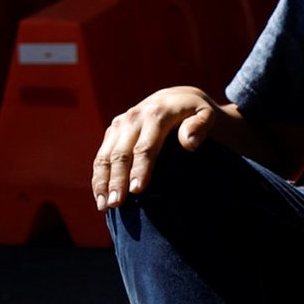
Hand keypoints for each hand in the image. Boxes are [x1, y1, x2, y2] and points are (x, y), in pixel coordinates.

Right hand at [93, 86, 218, 209]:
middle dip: (117, 180)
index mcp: (156, 114)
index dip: (140, 169)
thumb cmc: (195, 112)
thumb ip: (200, 125)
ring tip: (104, 206)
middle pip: (121, 154)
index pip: (146, 147)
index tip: (137, 190)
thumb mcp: (206, 114)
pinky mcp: (112, 131)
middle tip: (116, 204)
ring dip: (102, 182)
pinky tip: (100, 197)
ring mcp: (120, 124)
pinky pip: (101, 156)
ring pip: (105, 156)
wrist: (175, 97)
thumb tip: (189, 143)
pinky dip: (98, 177)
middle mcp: (134, 118)